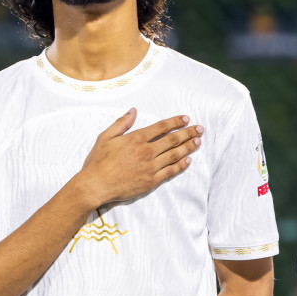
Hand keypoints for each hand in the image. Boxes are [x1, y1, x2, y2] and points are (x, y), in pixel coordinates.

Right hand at [73, 109, 201, 208]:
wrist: (96, 185)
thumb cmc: (98, 162)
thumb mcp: (105, 137)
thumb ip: (121, 123)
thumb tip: (133, 111)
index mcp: (136, 139)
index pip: (161, 127)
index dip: (175, 122)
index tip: (186, 119)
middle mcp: (146, 151)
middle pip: (172, 140)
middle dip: (188, 133)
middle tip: (200, 129)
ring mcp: (150, 167)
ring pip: (175, 155)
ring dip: (188, 147)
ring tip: (198, 141)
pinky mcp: (151, 180)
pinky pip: (171, 171)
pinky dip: (181, 165)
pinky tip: (188, 160)